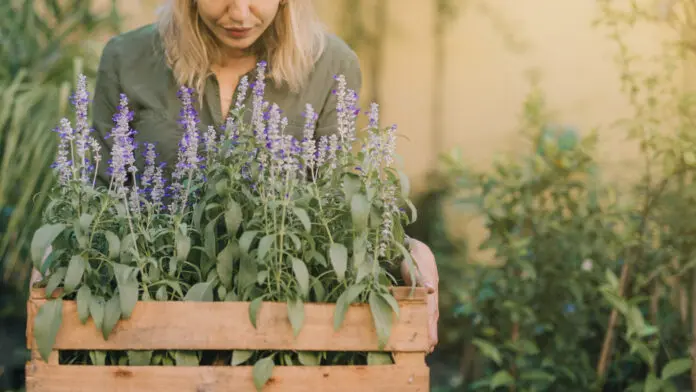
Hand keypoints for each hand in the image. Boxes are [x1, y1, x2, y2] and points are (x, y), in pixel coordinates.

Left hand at [401, 237, 438, 352]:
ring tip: (427, 347)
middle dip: (430, 334)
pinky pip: (423, 312)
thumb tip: (430, 289)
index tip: (431, 343)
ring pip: (428, 317)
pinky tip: (420, 330)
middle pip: (431, 318)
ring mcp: (427, 297)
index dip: (429, 329)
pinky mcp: (422, 297)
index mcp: (430, 293)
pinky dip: (423, 322)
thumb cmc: (415, 259)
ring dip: (428, 331)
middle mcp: (430, 297)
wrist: (417, 250)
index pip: (430, 314)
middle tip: (428, 350)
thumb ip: (421, 278)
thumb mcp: (416, 267)